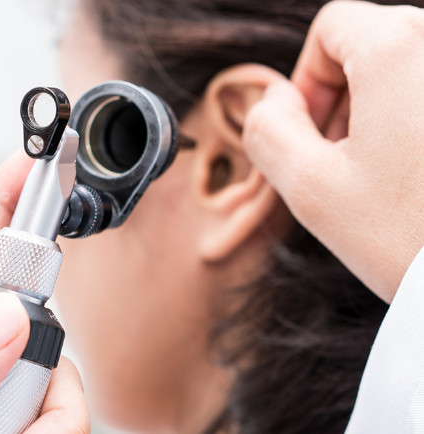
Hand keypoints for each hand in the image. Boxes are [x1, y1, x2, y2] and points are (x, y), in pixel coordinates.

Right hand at [243, 1, 423, 301]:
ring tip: (384, 179)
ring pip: (410, 74)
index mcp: (401, 49)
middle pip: (373, 47)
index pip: (331, 28)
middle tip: (342, 166)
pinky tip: (418, 180)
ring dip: (382, 118)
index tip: (310, 137)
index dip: (306, 82)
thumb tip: (273, 99)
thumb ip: (267, 129)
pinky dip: (415, 129)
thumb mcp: (308, 187)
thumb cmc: (411, 239)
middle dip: (344, 102)